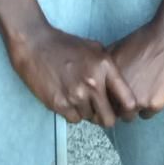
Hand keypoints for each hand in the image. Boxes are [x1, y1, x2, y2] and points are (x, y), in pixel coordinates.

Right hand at [8, 21, 137, 126]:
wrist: (34, 44)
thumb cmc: (65, 45)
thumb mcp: (94, 48)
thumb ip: (110, 69)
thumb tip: (121, 92)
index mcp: (105, 67)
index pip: (129, 102)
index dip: (128, 111)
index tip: (123, 112)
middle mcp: (93, 83)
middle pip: (109, 120)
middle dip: (105, 117)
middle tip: (98, 109)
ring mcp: (75, 95)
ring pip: (90, 119)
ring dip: (86, 111)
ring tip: (76, 94)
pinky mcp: (59, 103)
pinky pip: (74, 120)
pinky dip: (72, 112)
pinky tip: (66, 97)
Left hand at [108, 13, 163, 119]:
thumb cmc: (145, 40)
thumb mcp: (117, 49)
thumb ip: (106, 68)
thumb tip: (98, 80)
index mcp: (106, 77)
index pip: (99, 99)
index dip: (106, 98)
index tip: (112, 96)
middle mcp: (118, 91)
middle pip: (112, 110)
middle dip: (118, 105)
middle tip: (129, 94)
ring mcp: (136, 99)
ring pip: (130, 116)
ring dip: (134, 108)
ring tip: (142, 90)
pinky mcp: (154, 104)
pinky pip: (147, 115)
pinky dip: (150, 106)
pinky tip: (154, 90)